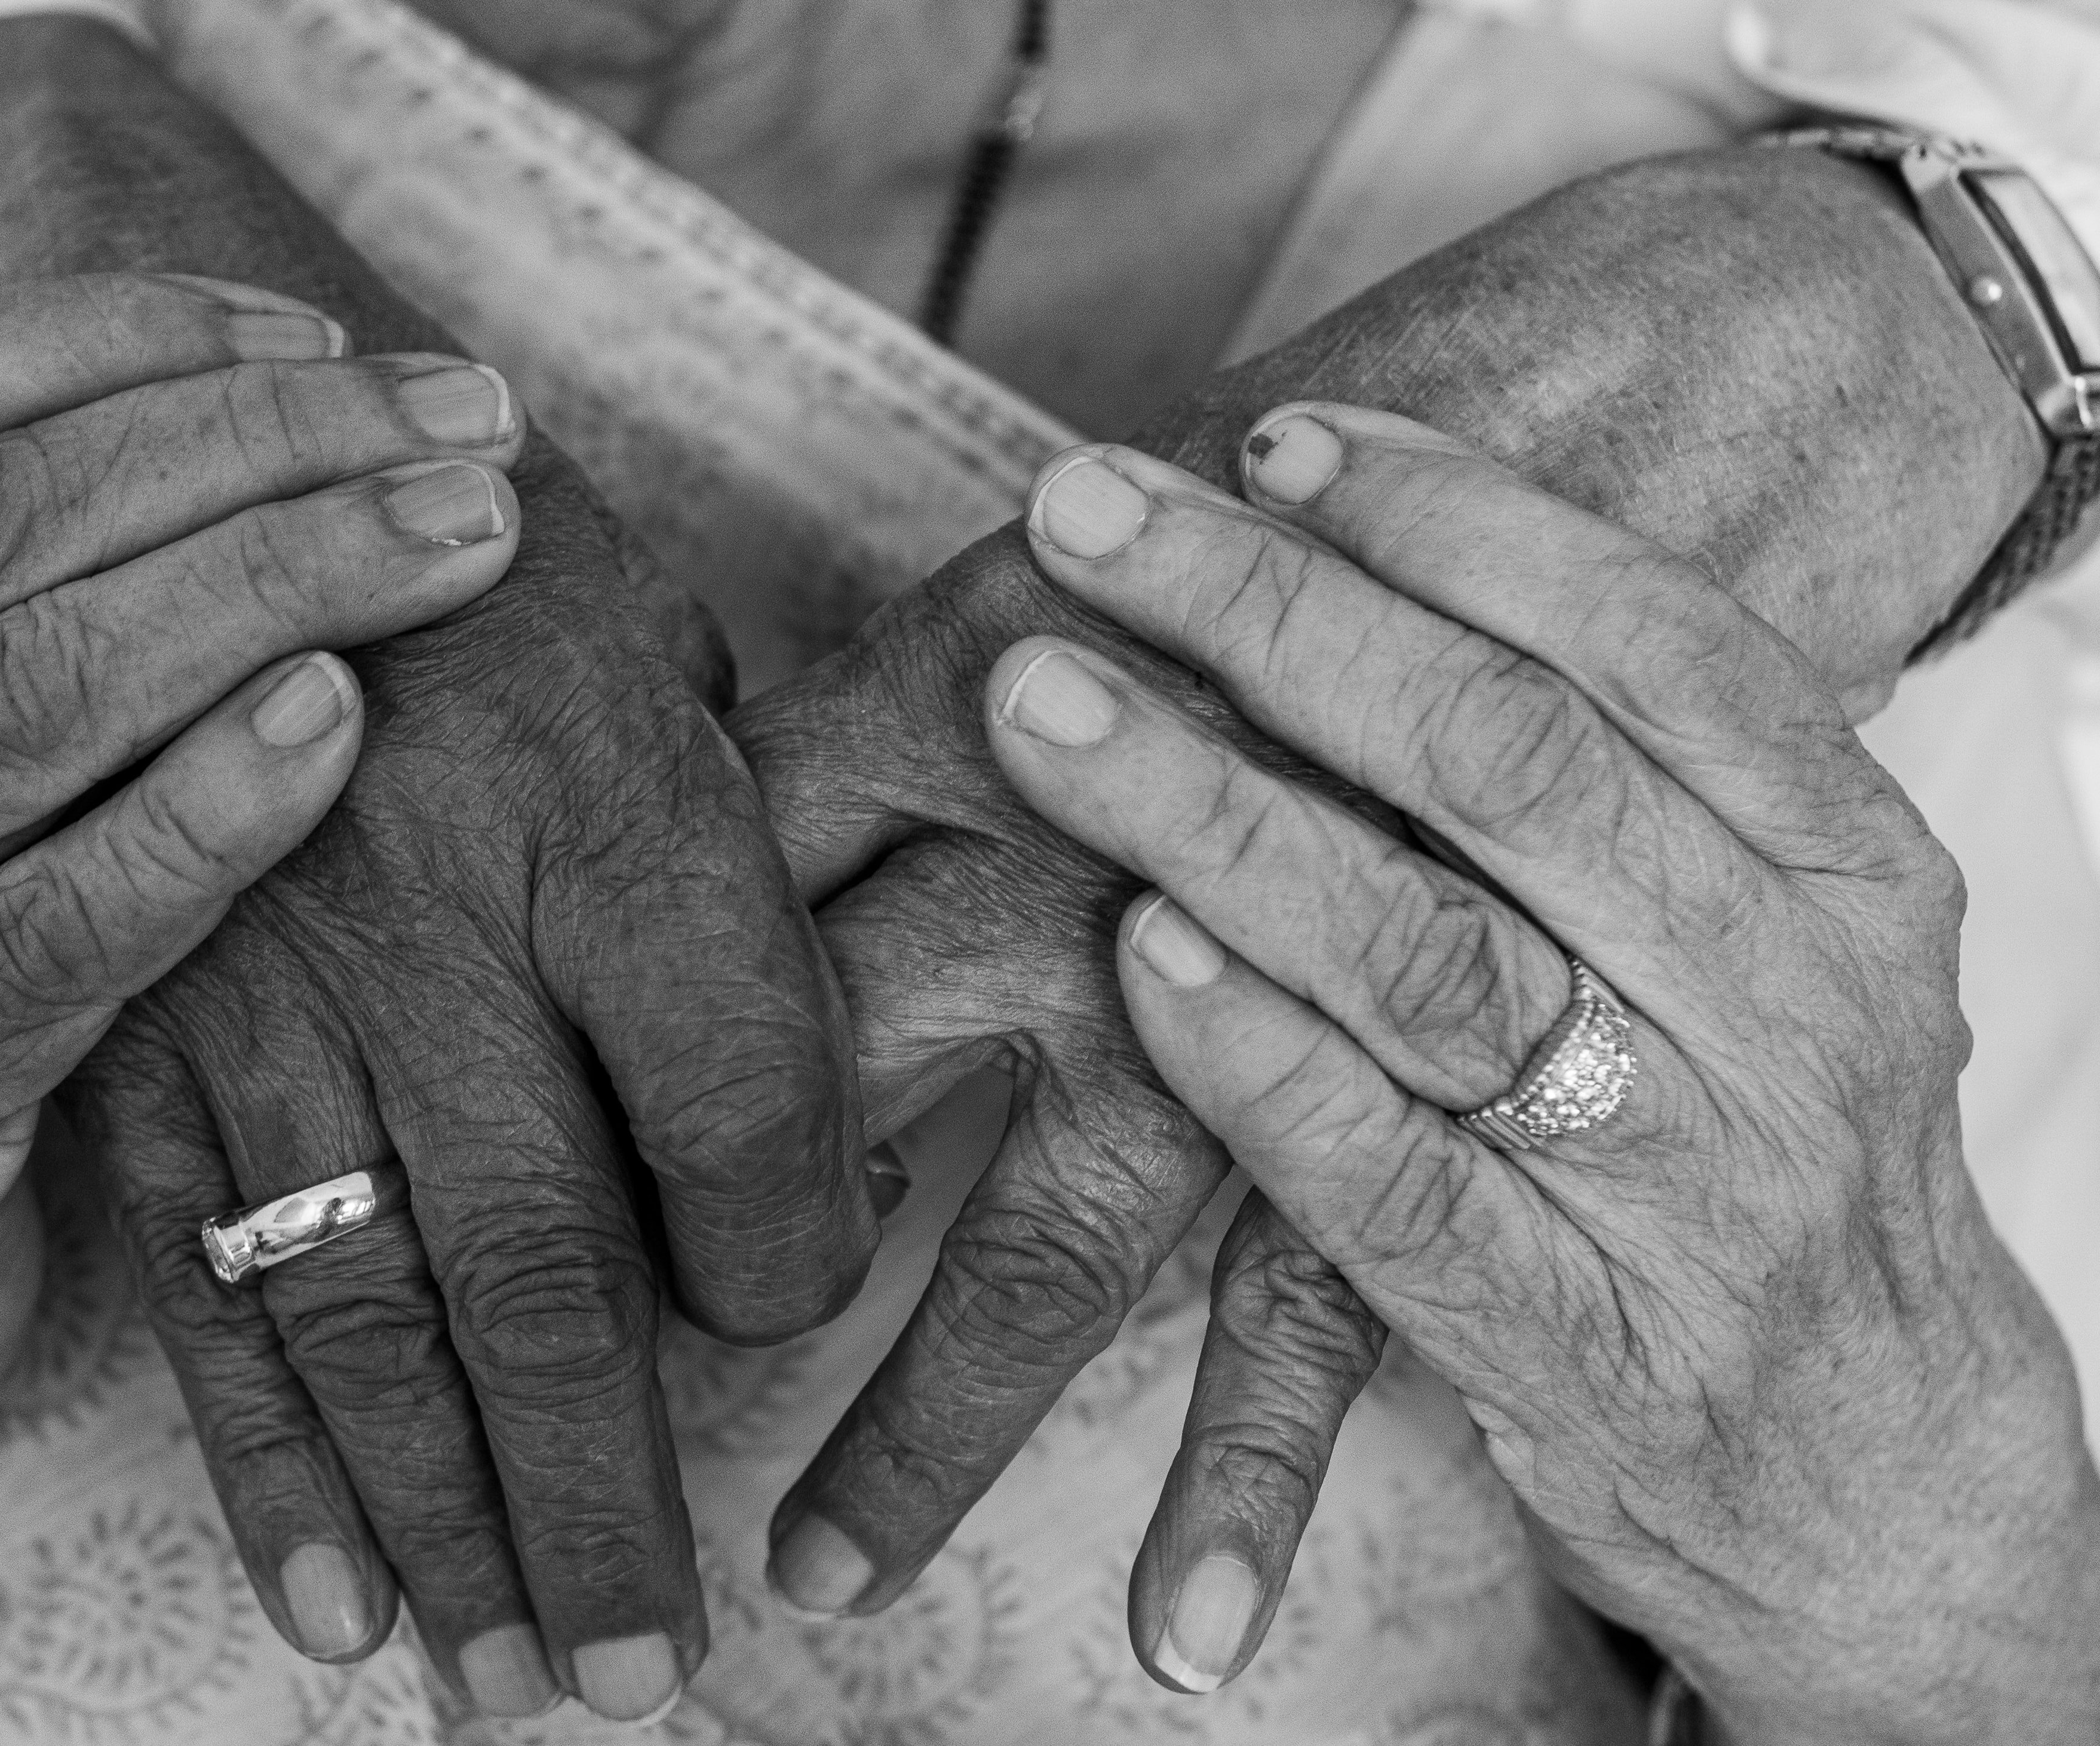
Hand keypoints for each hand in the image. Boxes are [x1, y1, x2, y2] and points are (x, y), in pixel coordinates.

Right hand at [0, 21, 879, 1721]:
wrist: (205, 460)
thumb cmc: (499, 561)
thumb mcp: (678, 647)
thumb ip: (769, 868)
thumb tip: (839, 1126)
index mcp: (608, 810)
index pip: (747, 1115)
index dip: (796, 1257)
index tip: (796, 1309)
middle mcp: (431, 924)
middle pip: (549, 1269)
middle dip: (606, 1496)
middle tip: (653, 1680)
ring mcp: (259, 999)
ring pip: (371, 1318)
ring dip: (453, 1526)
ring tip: (519, 1681)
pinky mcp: (137, 1047)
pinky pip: (206, 1288)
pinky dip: (273, 1468)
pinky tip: (339, 1605)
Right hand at [0, 267, 518, 1515]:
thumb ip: (30, 601)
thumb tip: (292, 427)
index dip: (132, 337)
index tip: (332, 332)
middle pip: (6, 519)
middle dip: (260, 445)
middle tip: (466, 423)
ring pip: (34, 685)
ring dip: (270, 583)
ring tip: (455, 535)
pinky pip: (61, 911)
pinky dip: (208, 803)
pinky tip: (340, 719)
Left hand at [724, 145, 2047, 1636]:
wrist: (1895, 1486)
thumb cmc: (1771, 1153)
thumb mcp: (1771, 946)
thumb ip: (1622, 784)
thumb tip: (1383, 562)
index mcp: (1841, 867)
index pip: (1649, 636)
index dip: (1446, 518)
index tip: (1266, 435)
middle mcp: (1781, 1000)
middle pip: (1510, 759)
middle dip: (1277, 614)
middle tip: (1082, 508)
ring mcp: (1681, 1179)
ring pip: (1431, 955)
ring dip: (1215, 811)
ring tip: (1039, 702)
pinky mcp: (1570, 1343)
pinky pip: (1391, 1185)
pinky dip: (1260, 1064)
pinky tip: (1138, 960)